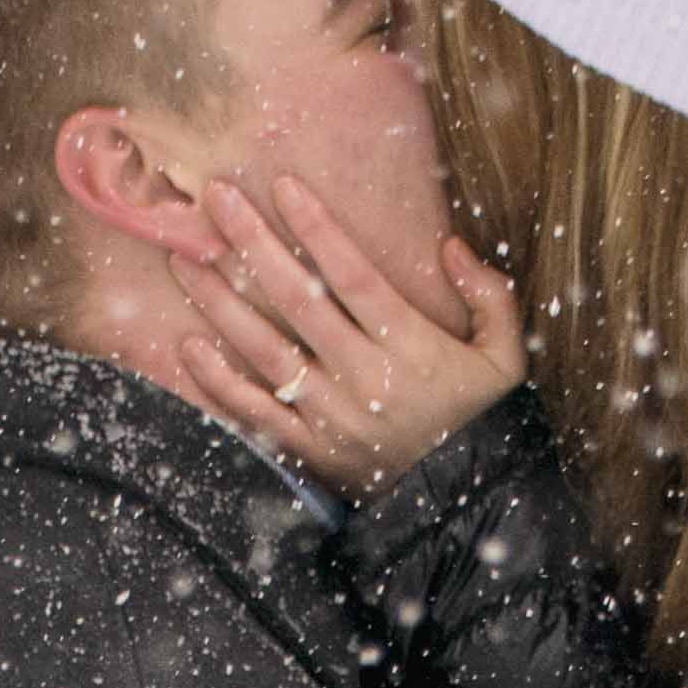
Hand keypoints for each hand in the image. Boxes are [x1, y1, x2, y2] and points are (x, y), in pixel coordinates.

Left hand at [178, 172, 523, 491]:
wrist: (458, 501)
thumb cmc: (477, 418)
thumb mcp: (504, 359)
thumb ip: (489, 299)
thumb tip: (452, 246)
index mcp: (411, 347)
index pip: (354, 277)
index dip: (318, 229)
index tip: (283, 185)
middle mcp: (364, 378)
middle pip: (298, 301)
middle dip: (253, 244)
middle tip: (214, 197)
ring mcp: (332, 417)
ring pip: (265, 350)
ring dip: (219, 303)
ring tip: (183, 260)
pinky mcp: (310, 450)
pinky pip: (256, 413)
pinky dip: (219, 382)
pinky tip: (188, 345)